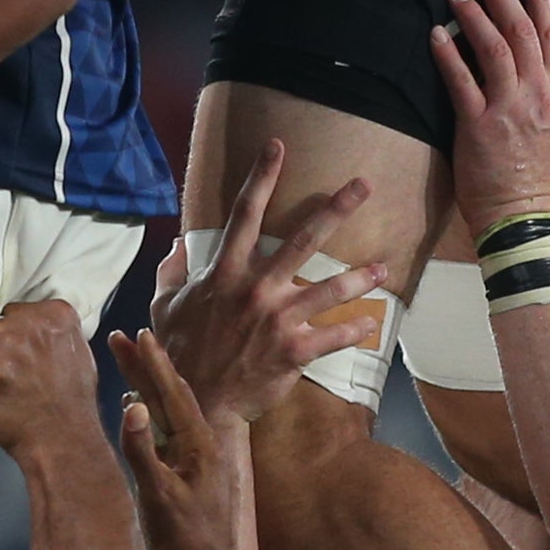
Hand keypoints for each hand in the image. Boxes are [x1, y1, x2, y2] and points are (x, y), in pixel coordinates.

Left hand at [0, 296, 104, 453]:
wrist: (62, 440)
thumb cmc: (72, 405)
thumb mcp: (79, 355)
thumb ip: (55, 334)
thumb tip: (34, 327)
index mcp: (56, 316)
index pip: (18, 311)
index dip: (15, 333)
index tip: (19, 350)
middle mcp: (30, 325)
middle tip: (10, 373)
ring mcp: (4, 347)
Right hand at [111, 322, 257, 549]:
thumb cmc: (183, 545)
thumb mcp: (158, 497)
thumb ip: (143, 451)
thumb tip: (132, 405)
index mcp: (201, 446)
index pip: (174, 392)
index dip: (153, 363)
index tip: (138, 333)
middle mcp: (202, 448)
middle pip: (171, 396)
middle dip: (146, 367)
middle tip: (123, 337)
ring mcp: (196, 463)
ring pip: (169, 415)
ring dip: (147, 388)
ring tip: (128, 363)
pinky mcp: (188, 479)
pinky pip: (167, 436)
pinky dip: (149, 417)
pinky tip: (137, 413)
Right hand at [154, 148, 386, 425]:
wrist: (197, 403)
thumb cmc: (180, 351)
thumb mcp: (165, 306)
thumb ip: (171, 273)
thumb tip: (175, 246)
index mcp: (225, 272)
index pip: (244, 214)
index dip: (261, 177)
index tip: (277, 146)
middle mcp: (256, 289)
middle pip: (303, 239)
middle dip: (336, 208)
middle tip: (363, 185)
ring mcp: (278, 320)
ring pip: (329, 289)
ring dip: (362, 277)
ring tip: (384, 269)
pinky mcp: (293, 351)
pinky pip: (333, 336)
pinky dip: (355, 330)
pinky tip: (372, 323)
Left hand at [432, 0, 549, 242]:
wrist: (524, 219)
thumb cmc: (534, 180)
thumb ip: (540, 97)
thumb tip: (524, 70)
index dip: (540, 2)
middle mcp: (536, 95)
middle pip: (522, 31)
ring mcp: (508, 109)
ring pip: (494, 47)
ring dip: (473, 14)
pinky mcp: (479, 125)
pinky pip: (461, 81)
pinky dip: (448, 54)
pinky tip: (437, 33)